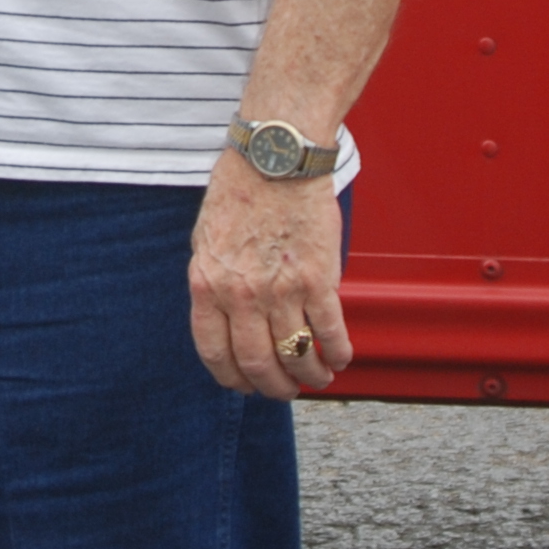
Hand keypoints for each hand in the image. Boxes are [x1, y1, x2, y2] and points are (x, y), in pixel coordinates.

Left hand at [188, 154, 348, 398]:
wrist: (275, 156)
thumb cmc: (240, 190)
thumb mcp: (207, 240)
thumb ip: (213, 283)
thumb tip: (223, 321)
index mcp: (206, 284)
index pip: (215, 352)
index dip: (232, 379)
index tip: (246, 386)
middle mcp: (240, 293)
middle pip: (257, 364)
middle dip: (274, 388)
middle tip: (286, 391)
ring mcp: (280, 289)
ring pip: (295, 354)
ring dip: (310, 376)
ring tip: (318, 378)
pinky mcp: (317, 279)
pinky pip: (329, 332)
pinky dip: (338, 353)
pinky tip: (341, 357)